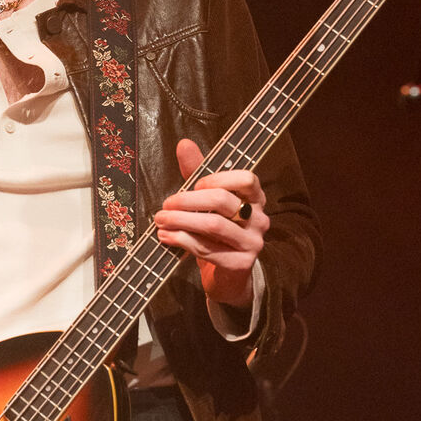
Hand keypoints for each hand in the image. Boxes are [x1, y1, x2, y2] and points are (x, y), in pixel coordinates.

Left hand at [154, 138, 268, 310]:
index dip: (217, 178)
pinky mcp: (241, 264)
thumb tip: (184, 144)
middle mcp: (259, 219)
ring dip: (181, 221)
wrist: (228, 276)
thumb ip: (197, 173)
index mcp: (255, 198)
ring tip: (160, 220)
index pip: (247, 178)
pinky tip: (167, 237)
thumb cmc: (216, 233)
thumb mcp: (206, 201)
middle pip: (223, 201)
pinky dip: (183, 241)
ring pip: (214, 225)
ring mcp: (253, 243)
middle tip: (165, 204)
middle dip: (188, 201)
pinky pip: (208, 249)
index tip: (194, 185)